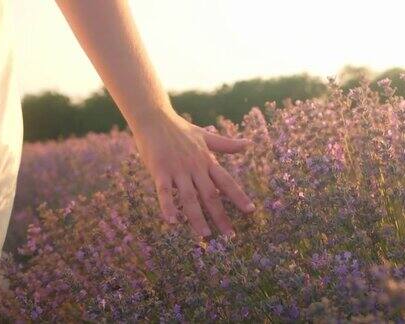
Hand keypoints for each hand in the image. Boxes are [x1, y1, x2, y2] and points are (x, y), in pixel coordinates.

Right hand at [131, 110, 254, 236]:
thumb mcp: (206, 136)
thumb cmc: (180, 128)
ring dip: (197, 217)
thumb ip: (226, 144)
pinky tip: (173, 221)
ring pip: (189, 198)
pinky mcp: (159, 170)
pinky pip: (164, 192)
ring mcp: (177, 169)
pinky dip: (168, 207)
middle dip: (221, 216)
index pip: (226, 182)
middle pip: (210, 195)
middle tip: (230, 235)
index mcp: (206, 160)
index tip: (251, 211)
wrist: (154, 117)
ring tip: (205, 234)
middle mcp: (195, 167)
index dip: (238, 196)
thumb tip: (249, 143)